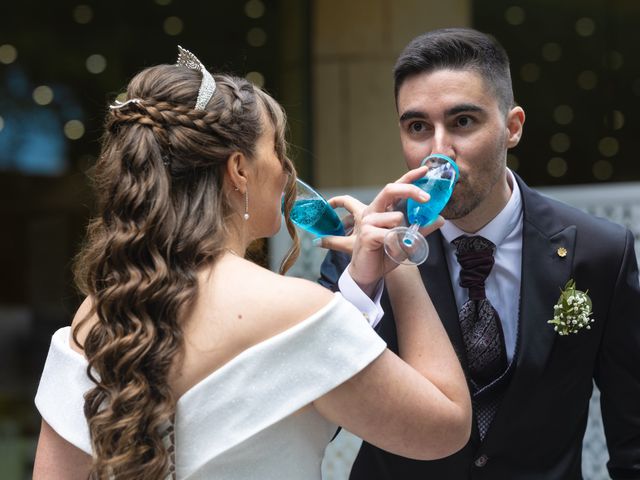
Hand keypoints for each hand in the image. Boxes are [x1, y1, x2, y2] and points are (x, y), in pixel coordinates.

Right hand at [318, 167, 443, 295]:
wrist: (368, 274)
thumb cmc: (384, 255)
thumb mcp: (407, 241)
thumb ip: (421, 229)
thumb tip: (440, 219)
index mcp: (382, 209)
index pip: (395, 187)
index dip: (409, 177)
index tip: (425, 169)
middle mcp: (373, 211)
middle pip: (390, 189)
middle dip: (410, 190)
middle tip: (427, 198)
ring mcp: (368, 221)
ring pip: (396, 217)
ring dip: (403, 234)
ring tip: (396, 246)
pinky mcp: (367, 233)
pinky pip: (391, 234)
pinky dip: (396, 244)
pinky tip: (389, 250)